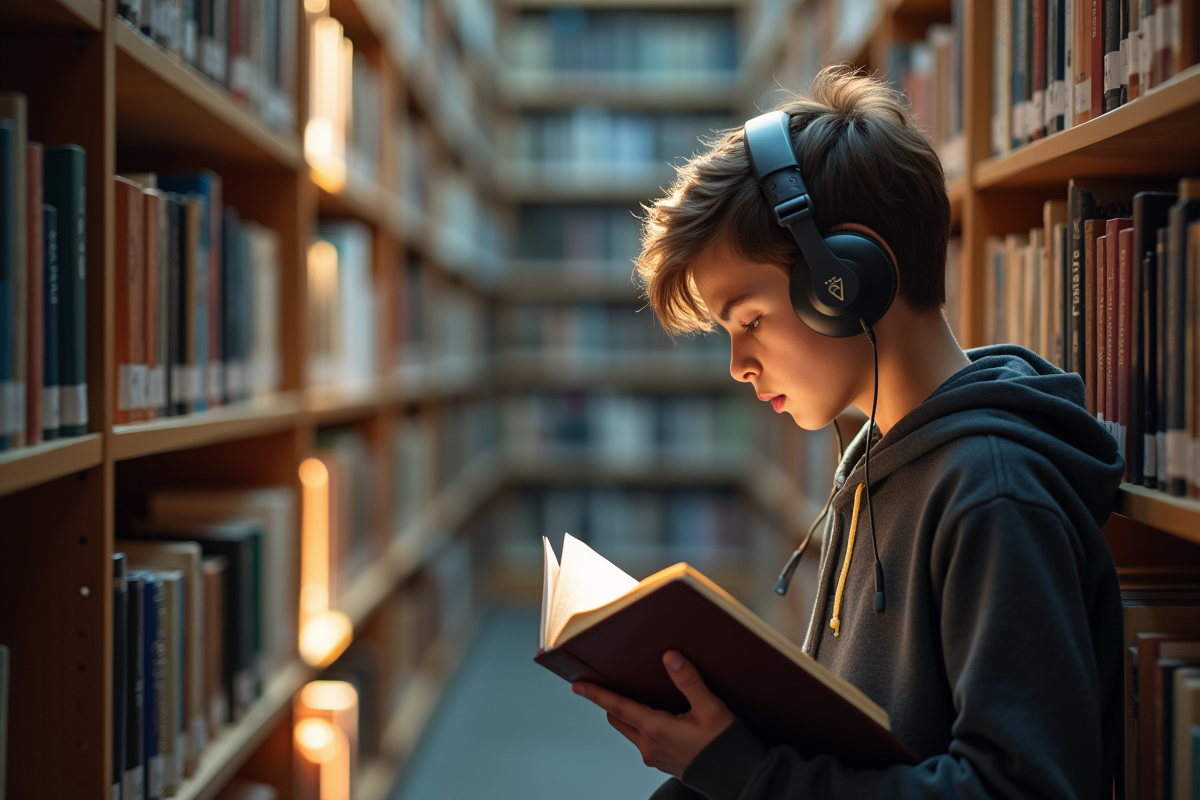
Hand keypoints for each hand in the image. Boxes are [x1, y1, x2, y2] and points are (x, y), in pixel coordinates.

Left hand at [572, 651, 734, 777]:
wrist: (736, 776)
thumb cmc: (724, 744)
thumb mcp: (710, 708)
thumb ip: (688, 681)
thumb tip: (669, 657)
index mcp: (656, 729)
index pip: (617, 707)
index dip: (596, 695)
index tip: (578, 687)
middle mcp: (649, 745)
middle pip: (618, 718)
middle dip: (610, 702)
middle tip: (607, 684)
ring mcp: (654, 756)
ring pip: (629, 730)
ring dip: (627, 714)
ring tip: (638, 698)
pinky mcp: (662, 762)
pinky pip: (642, 740)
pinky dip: (641, 725)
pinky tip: (657, 716)